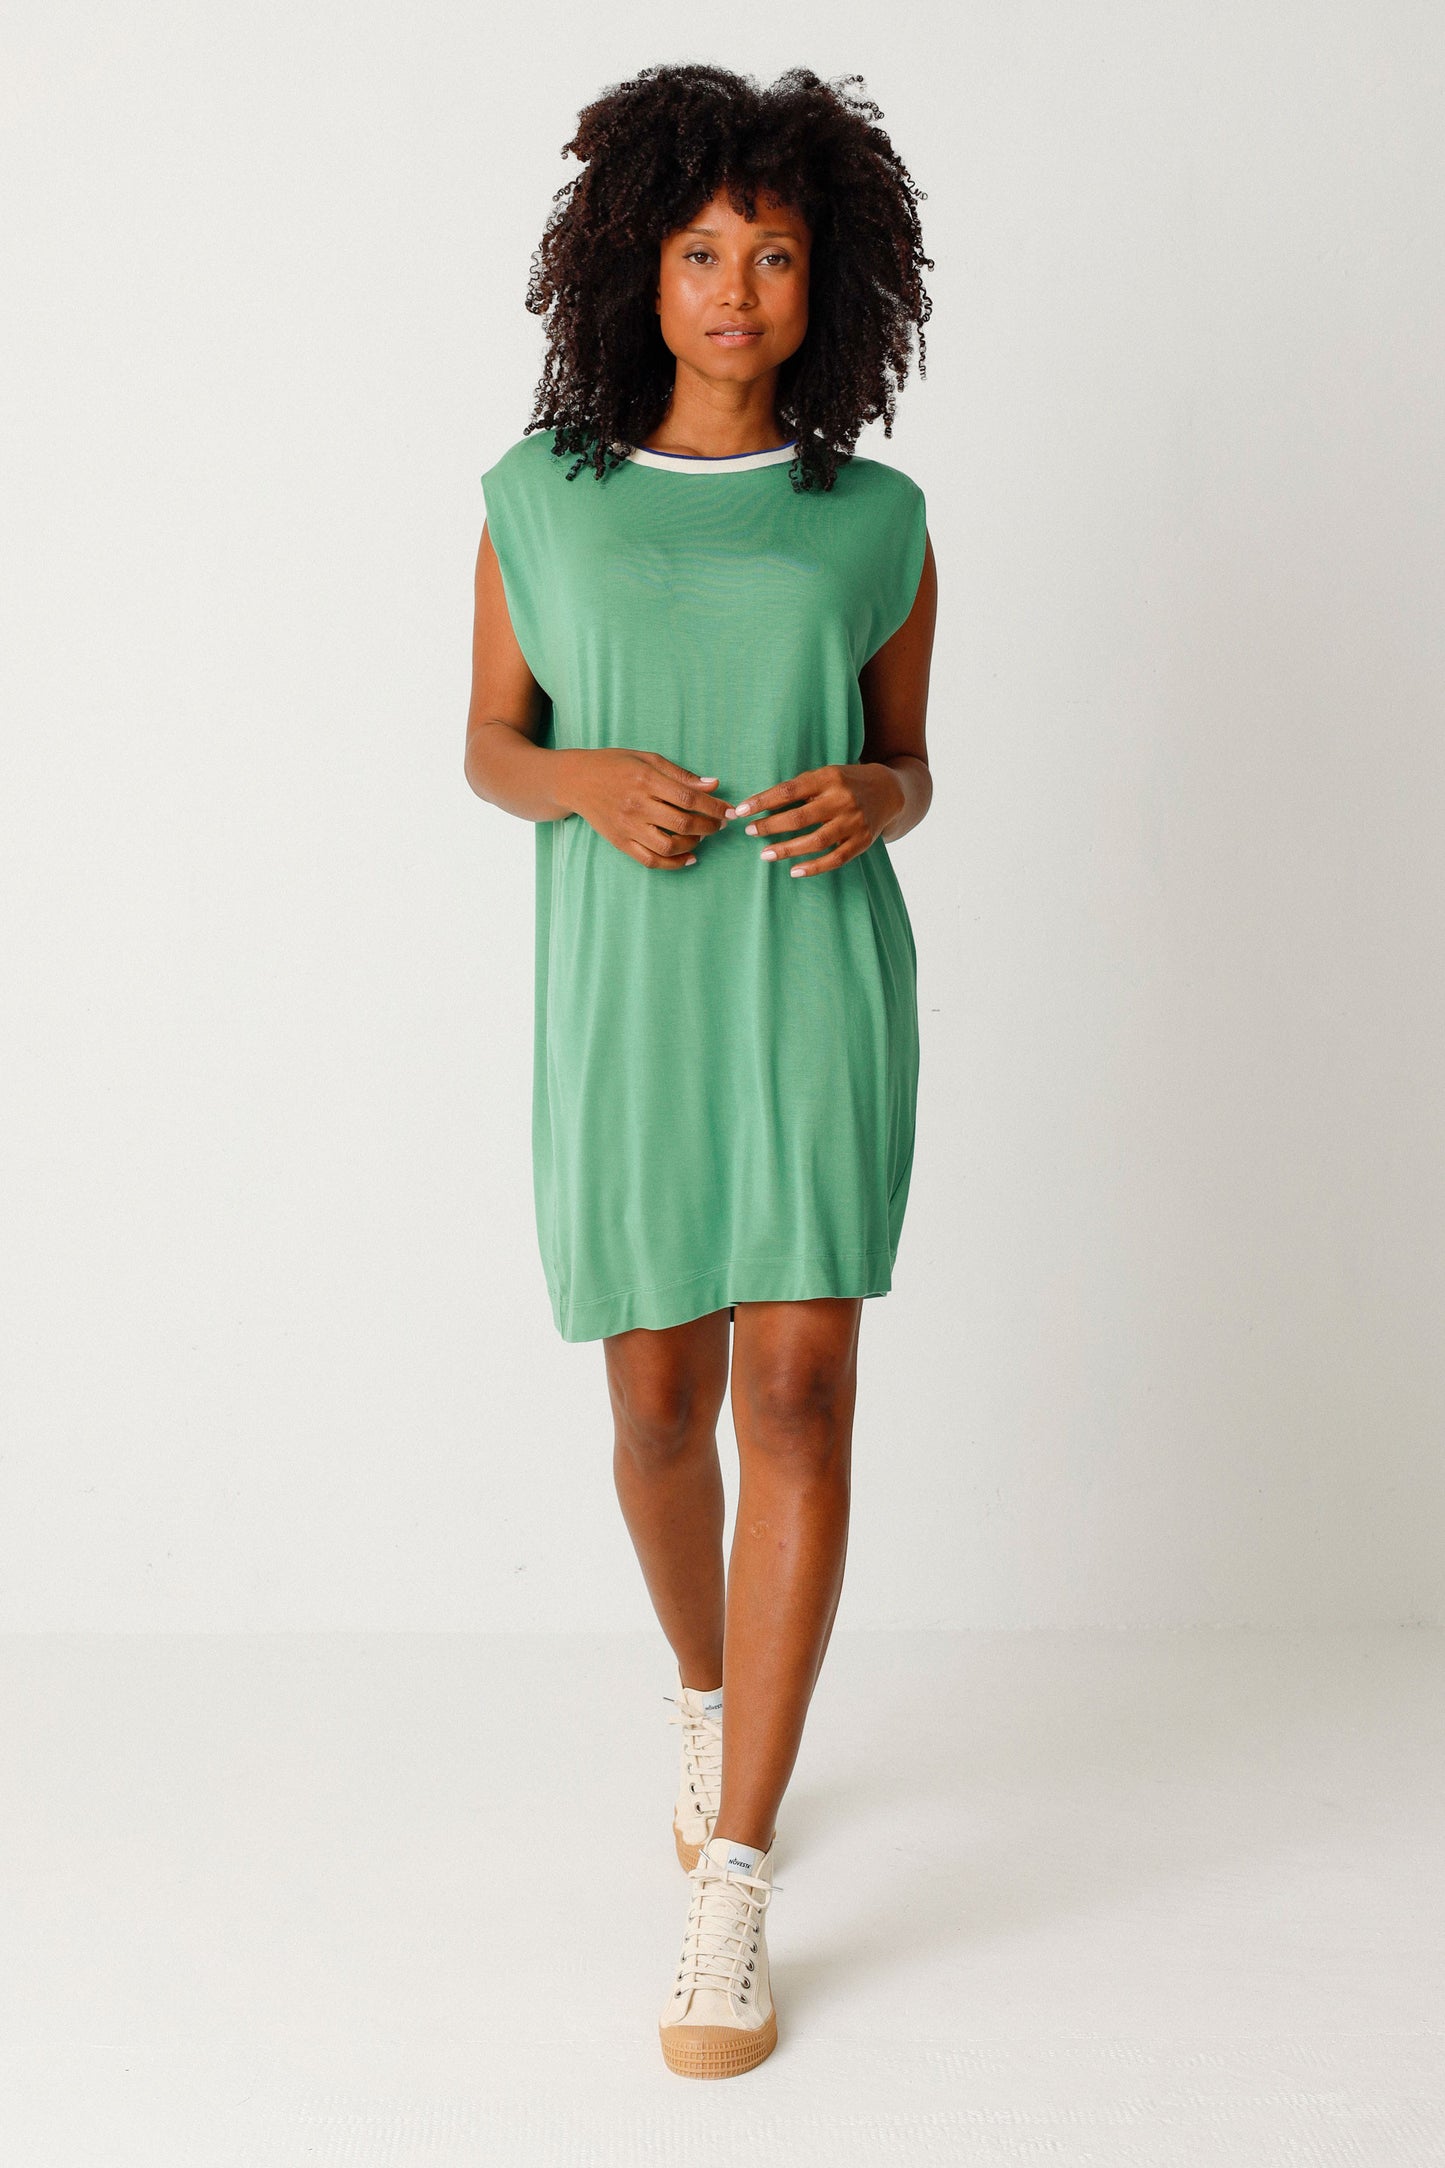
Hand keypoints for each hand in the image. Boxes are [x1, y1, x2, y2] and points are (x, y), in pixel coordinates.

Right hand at [562, 749, 732, 869]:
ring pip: (669, 846)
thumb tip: (713, 784)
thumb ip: (680, 774)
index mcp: (646, 780)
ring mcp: (628, 826)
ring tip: (702, 836)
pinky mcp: (620, 842)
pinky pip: (650, 860)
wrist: (576, 780)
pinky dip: (674, 863)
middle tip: (720, 824)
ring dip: (693, 844)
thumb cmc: (614, 765)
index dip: (714, 807)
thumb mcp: (647, 759)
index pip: (689, 798)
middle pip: (682, 823)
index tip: (729, 811)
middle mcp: (637, 805)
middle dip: (709, 826)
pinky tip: (689, 857)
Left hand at [723, 762, 906, 875]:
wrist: (888, 791)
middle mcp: (842, 800)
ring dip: (787, 849)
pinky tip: (794, 871)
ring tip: (765, 854)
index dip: (763, 801)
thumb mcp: (825, 775)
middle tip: (750, 832)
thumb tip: (761, 806)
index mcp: (829, 778)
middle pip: (800, 818)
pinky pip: (835, 859)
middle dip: (770, 826)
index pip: (789, 790)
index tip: (741, 811)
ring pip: (815, 841)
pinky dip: (814, 867)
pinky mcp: (862, 841)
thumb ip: (799, 789)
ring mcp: (853, 822)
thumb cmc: (845, 783)